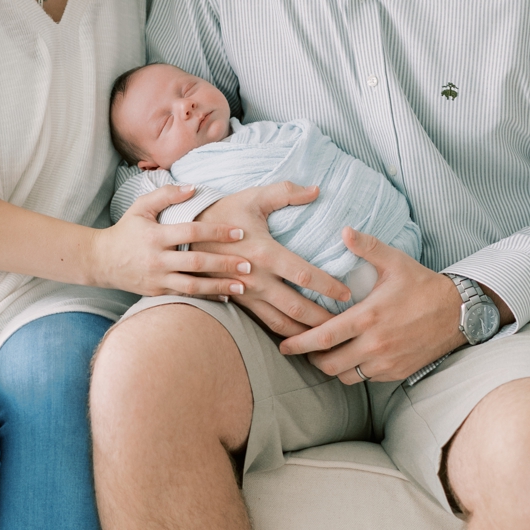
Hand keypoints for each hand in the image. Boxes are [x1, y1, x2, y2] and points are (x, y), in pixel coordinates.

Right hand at [87, 183, 255, 297]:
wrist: (100, 261)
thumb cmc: (126, 230)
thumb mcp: (141, 207)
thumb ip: (167, 194)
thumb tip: (194, 187)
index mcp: (155, 236)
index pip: (192, 232)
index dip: (217, 232)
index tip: (240, 233)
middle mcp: (157, 259)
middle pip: (196, 263)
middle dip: (224, 264)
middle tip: (249, 264)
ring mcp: (157, 278)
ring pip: (192, 286)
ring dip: (219, 286)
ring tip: (243, 285)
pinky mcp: (156, 292)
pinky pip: (185, 296)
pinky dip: (206, 297)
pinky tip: (226, 296)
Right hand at [191, 182, 350, 335]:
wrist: (182, 234)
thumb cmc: (222, 212)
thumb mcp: (254, 197)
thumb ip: (286, 192)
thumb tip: (317, 189)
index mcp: (264, 252)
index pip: (304, 274)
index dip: (328, 286)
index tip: (347, 294)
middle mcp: (256, 278)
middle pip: (295, 307)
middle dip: (321, 319)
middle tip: (345, 325)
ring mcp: (245, 293)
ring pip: (279, 322)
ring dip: (303, 333)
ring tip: (325, 339)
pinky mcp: (236, 301)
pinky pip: (262, 323)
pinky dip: (282, 333)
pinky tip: (297, 340)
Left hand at [278, 229, 468, 381]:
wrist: (457, 312)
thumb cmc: (423, 284)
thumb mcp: (396, 261)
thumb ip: (368, 246)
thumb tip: (344, 230)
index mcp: (369, 317)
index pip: (324, 337)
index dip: (300, 344)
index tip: (284, 345)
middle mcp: (375, 344)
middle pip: (329, 363)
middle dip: (311, 359)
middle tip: (302, 350)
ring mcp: (386, 361)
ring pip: (345, 376)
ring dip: (332, 367)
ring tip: (326, 354)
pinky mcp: (396, 371)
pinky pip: (366, 379)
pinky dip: (355, 371)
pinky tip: (353, 357)